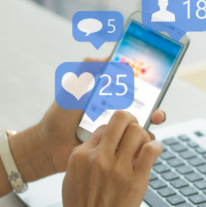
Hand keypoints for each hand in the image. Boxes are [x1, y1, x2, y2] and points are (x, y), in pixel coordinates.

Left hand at [11, 57, 165, 182]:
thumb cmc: (59, 116)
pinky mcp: (115, 151)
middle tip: (156, 112)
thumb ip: (87, 70)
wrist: (49, 146)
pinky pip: (134, 148)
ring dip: (150, 127)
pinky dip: (142, 146)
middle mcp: (117, 116)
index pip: (134, 91)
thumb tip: (109, 56)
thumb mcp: (72, 88)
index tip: (155, 84)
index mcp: (110, 99)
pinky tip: (141, 144)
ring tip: (150, 125)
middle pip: (145, 110)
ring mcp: (117, 134)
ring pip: (143, 130)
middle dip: (156, 109)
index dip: (148, 87)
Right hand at [60, 110, 162, 206]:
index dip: (116, 130)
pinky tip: (153, 153)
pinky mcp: (136, 179)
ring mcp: (118, 168)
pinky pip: (151, 149)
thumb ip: (87, 159)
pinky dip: (155, 147)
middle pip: (121, 119)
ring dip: (144, 136)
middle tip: (136, 131)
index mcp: (80, 155)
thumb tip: (103, 145)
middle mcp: (98, 157)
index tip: (122, 137)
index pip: (103, 126)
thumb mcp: (73, 179)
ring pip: (138, 131)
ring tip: (144, 147)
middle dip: (132, 122)